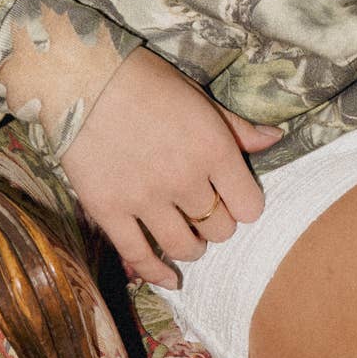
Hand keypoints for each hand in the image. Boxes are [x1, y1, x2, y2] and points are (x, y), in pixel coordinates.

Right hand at [60, 47, 281, 288]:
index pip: (249, 206)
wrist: (81, 78)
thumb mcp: (198, 97)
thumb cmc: (143, 80)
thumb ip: (236, 127)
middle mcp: (184, 179)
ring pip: (185, 247)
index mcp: (213, 149)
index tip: (233, 200)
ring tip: (188, 238)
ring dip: (192, 247)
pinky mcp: (109, 210)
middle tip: (205, 214)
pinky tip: (168, 279)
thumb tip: (275, 139)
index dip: (244, 206)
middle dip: (217, 224)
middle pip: (219, 229)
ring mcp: (146, 199)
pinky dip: (156, 273)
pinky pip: (139, 255)